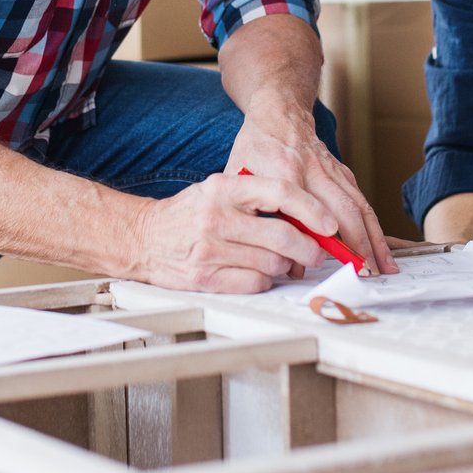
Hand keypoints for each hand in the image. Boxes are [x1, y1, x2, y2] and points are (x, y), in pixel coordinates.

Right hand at [128, 169, 352, 292]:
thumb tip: (303, 214)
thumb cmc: (188, 214)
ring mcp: (210, 249)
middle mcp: (217, 217)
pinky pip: (254, 283)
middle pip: (282, 236)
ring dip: (285, 266)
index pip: (280, 193)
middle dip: (308, 248)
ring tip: (280, 261)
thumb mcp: (217, 190)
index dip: (311, 210)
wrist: (143, 237)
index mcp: (223, 189)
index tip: (329, 223)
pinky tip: (258, 272)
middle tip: (315, 252)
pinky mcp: (205, 277)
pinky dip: (265, 280)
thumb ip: (255, 196)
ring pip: (272, 263)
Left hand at [226, 108, 396, 275]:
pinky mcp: (343, 173)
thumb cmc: (256, 148)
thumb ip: (258, 218)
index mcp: (285, 173)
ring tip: (385, 266)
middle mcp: (314, 172)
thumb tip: (286, 265)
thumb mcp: (241, 179)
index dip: (319, 236)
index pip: (305, 209)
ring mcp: (332, 171)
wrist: (279, 112)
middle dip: (359, 244)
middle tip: (367, 273)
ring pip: (359, 207)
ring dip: (375, 238)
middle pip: (343, 210)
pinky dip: (374, 226)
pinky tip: (382, 246)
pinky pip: (362, 201)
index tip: (328, 261)